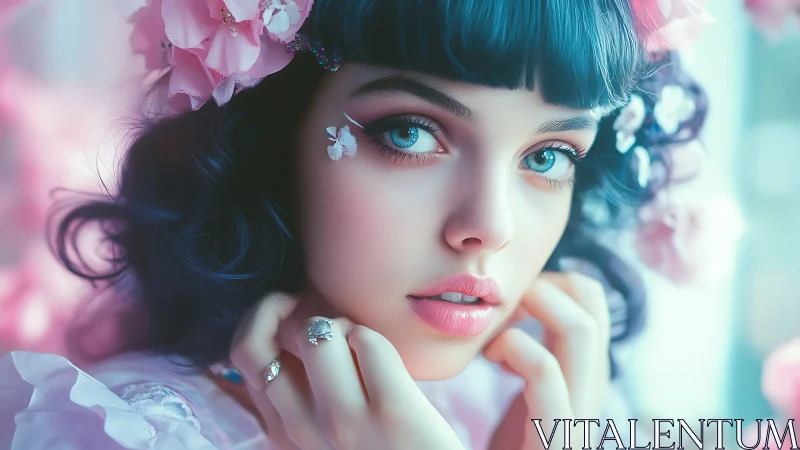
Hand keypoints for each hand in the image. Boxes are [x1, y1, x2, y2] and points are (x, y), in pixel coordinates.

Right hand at [229, 292, 466, 449]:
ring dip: (340, 324)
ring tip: (357, 344)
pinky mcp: (392, 411)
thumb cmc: (380, 445)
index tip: (292, 314)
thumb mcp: (323, 424)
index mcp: (282, 431)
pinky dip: (374, 337)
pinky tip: (385, 362)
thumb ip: (299, 387)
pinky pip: (366, 340)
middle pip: (262, 340)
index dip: (265, 320)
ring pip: (317, 333)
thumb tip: (284, 322)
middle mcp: (302, 430)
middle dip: (290, 311)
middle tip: (323, 319)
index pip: (243, 353)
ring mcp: (345, 422)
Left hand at [485, 272, 611, 449]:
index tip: (507, 297)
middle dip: (546, 281)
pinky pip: (548, 374)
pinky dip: (519, 348)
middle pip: (592, 301)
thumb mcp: (524, 401)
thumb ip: (525, 361)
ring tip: (497, 324)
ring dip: (535, 303)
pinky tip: (491, 356)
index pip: (589, 300)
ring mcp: (575, 414)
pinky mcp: (556, 440)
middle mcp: (586, 390)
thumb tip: (505, 318)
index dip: (550, 279)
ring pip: (581, 328)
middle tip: (503, 301)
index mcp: (580, 377)